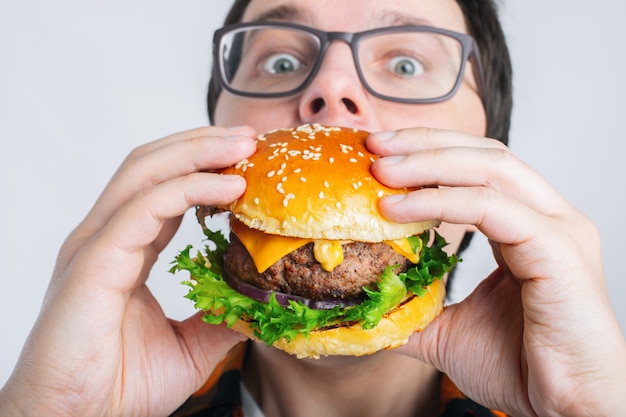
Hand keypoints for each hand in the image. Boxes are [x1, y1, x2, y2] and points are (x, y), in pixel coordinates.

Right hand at [0, 126, 256, 416]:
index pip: (164, 187)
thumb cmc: (116, 387)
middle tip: (250, 138)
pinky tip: (226, 188)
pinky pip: (144, 209)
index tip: (249, 159)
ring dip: (198, 152)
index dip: (205, 166)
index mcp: (125, 249)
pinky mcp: (94, 262)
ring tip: (242, 147)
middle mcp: (107, 236)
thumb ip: (218, 318)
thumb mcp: (188, 348)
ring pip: (146, 173)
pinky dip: (187, 189)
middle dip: (203, 143)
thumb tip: (257, 304)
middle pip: (153, 164)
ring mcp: (96, 244)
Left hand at [368, 128, 625, 416]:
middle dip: (423, 143)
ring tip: (380, 169)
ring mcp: (557, 228)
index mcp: (527, 225)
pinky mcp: (557, 249)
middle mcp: (546, 216)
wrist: (565, 410)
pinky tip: (399, 209)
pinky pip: (491, 208)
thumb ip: (413, 308)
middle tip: (373, 145)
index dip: (427, 152)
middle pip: (483, 153)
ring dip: (428, 162)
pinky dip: (441, 201)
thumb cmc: (522, 367)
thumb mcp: (448, 330)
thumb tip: (368, 302)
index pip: (477, 166)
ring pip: (490, 168)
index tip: (379, 153)